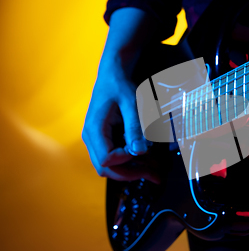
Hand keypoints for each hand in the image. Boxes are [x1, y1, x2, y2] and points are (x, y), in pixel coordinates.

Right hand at [82, 64, 159, 182]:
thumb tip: (139, 150)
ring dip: (132, 171)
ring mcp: (96, 141)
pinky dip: (130, 163)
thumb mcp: (132, 103)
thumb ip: (135, 127)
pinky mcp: (104, 140)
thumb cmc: (120, 86)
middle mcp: (91, 138)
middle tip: (156, 175)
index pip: (107, 159)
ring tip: (155, 170)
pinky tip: (147, 160)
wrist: (113, 75)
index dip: (126, 160)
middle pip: (106, 169)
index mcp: (95, 129)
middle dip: (131, 174)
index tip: (142, 152)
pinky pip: (114, 158)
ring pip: (110, 167)